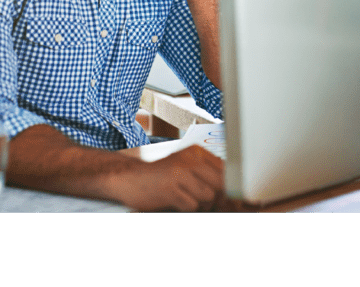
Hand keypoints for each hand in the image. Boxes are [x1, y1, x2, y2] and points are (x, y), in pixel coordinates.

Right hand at [110, 145, 225, 211]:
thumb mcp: (184, 168)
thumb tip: (231, 193)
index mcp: (195, 152)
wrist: (128, 178)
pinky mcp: (170, 189)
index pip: (225, 169)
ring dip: (200, 204)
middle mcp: (189, 159)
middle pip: (220, 184)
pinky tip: (175, 201)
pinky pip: (192, 206)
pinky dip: (186, 208)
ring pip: (208, 196)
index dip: (228, 186)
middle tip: (204, 201)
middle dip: (216, 198)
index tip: (226, 197)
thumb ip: (207, 175)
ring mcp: (179, 173)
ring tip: (186, 198)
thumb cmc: (160, 177)